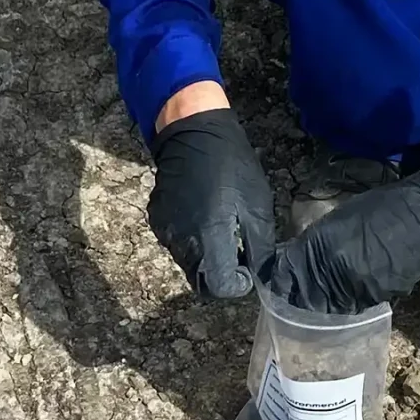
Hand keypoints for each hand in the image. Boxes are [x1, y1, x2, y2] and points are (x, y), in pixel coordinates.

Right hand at [148, 106, 275, 298]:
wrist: (192, 131)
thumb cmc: (231, 166)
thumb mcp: (257, 206)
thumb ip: (260, 247)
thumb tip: (262, 275)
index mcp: (208, 239)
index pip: (218, 288)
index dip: (237, 285)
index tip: (248, 267)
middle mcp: (181, 242)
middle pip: (201, 281)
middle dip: (222, 275)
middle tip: (239, 252)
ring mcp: (165, 231)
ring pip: (189, 264)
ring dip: (208, 259)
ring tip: (224, 230)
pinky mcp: (158, 220)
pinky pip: (178, 245)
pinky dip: (194, 242)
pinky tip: (206, 217)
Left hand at [265, 167, 419, 313]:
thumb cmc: (382, 207)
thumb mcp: (338, 218)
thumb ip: (314, 243)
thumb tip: (297, 261)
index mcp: (319, 245)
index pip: (288, 275)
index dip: (280, 286)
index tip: (279, 291)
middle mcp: (333, 269)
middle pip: (306, 300)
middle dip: (300, 305)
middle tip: (296, 308)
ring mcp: (356, 286)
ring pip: (331, 309)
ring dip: (325, 310)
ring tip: (323, 308)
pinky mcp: (379, 297)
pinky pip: (357, 307)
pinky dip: (350, 305)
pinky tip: (352, 298)